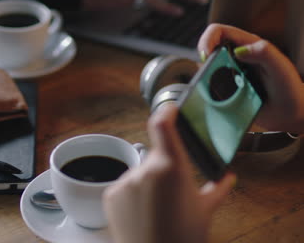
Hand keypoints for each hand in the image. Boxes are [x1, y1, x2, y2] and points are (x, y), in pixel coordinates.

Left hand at [103, 103, 235, 242]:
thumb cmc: (182, 237)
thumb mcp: (205, 211)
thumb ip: (217, 189)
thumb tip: (227, 178)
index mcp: (171, 167)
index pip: (163, 126)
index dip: (166, 112)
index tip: (169, 108)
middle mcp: (146, 169)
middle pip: (155, 158)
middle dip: (163, 168)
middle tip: (172, 191)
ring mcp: (126, 181)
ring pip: (140, 174)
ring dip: (147, 183)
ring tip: (157, 208)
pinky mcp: (111, 194)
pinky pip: (125, 186)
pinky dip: (132, 194)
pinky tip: (141, 212)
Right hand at [197, 23, 303, 132]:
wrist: (291, 115)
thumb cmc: (291, 91)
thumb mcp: (280, 68)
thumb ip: (264, 53)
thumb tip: (239, 50)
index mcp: (248, 45)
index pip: (218, 31)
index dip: (207, 40)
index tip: (206, 56)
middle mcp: (236, 58)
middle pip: (208, 50)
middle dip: (204, 61)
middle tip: (209, 75)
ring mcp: (230, 74)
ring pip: (206, 70)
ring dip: (206, 78)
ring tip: (220, 89)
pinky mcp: (226, 91)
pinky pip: (210, 88)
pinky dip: (209, 92)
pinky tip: (220, 99)